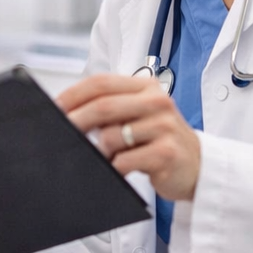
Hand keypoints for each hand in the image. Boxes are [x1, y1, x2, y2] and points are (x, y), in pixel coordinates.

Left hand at [56, 74, 201, 201]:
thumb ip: (110, 109)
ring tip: (104, 159)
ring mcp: (164, 127)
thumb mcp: (139, 116)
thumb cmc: (160, 141)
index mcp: (146, 87)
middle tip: (60, 135)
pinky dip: (114, 168)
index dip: (73, 95)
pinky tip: (119, 170)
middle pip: (103, 107)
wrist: (199, 166)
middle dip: (75, 122)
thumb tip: (67, 113)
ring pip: (111, 137)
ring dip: (98, 152)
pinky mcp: (166, 154)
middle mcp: (157, 102)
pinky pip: (124, 161)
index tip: (54, 109)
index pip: (102, 83)